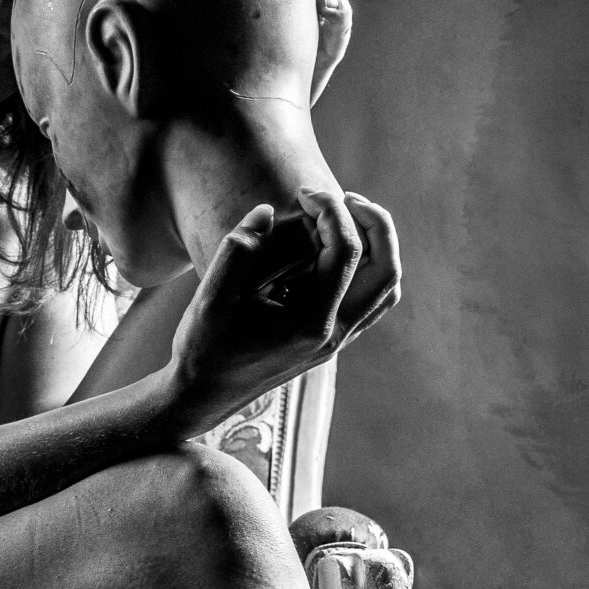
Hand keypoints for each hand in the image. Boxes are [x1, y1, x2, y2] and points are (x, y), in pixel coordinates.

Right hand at [166, 188, 400, 433]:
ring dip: (377, 246)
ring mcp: (336, 342)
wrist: (203, 394)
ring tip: (347, 218)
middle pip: (386, 270)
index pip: (346, 251)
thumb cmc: (203, 345)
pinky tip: (334, 249)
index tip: (304, 194)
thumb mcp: (212, 293)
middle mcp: (333, 335)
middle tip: (345, 198)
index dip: (331, 210)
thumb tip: (268, 211)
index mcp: (310, 322)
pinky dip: (366, 268)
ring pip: (385, 288)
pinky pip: (371, 301)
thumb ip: (240, 247)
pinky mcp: (330, 341)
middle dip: (375, 224)